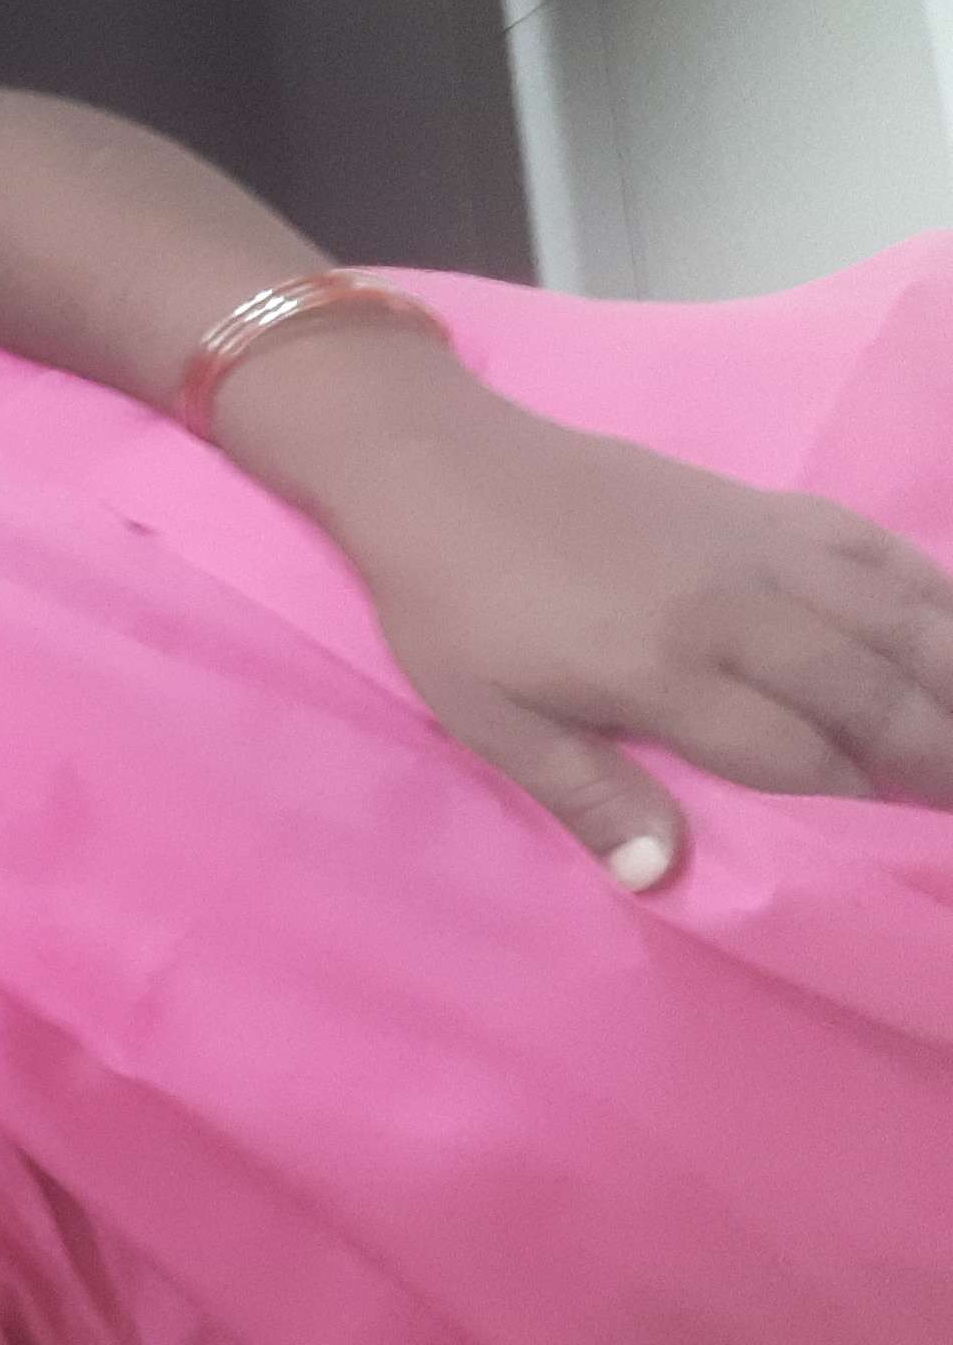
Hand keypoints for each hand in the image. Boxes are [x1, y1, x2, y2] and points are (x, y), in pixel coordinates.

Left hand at [313, 383, 952, 882]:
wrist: (442, 468)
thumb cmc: (454, 605)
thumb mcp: (489, 718)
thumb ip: (585, 795)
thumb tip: (662, 876)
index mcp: (663, 670)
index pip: (795, 755)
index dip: (856, 802)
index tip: (906, 841)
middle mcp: (734, 607)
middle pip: (869, 689)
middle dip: (937, 751)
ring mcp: (758, 545)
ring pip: (895, 615)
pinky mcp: (762, 503)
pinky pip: (874, 546)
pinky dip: (933, 587)